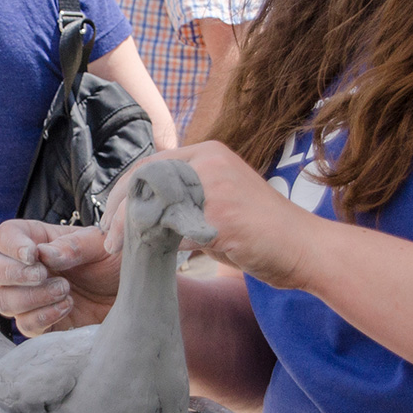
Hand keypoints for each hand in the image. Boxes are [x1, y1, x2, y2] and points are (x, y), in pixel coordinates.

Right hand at [0, 220, 120, 335]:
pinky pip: (24, 326)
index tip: (32, 256)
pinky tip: (66, 308)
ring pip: (2, 300)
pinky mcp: (42, 324)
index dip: (10, 245)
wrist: (137, 298)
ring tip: (66, 291)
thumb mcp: (103, 246)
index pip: (4, 235)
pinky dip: (42, 317)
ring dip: (31, 297)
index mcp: (38, 240)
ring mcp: (31, 298)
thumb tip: (44, 254)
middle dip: (9, 273)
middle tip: (40, 275)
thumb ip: (74, 245)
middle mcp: (27, 268)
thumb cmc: (118, 264)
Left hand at [102, 142, 318, 290]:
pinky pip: (175, 230)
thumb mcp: (219, 200)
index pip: (151, 164)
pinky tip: (150, 259)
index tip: (110, 215)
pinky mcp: (222, 216)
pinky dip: (158, 246)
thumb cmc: (261, 231)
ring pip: (155, 204)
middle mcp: (211, 162)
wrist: (306, 247)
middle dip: (120, 210)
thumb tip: (140, 210)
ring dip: (131, 230)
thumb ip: (187, 196)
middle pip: (146, 180)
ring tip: (119, 250)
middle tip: (107, 237)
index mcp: (210, 153)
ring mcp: (217, 187)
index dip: (125, 190)